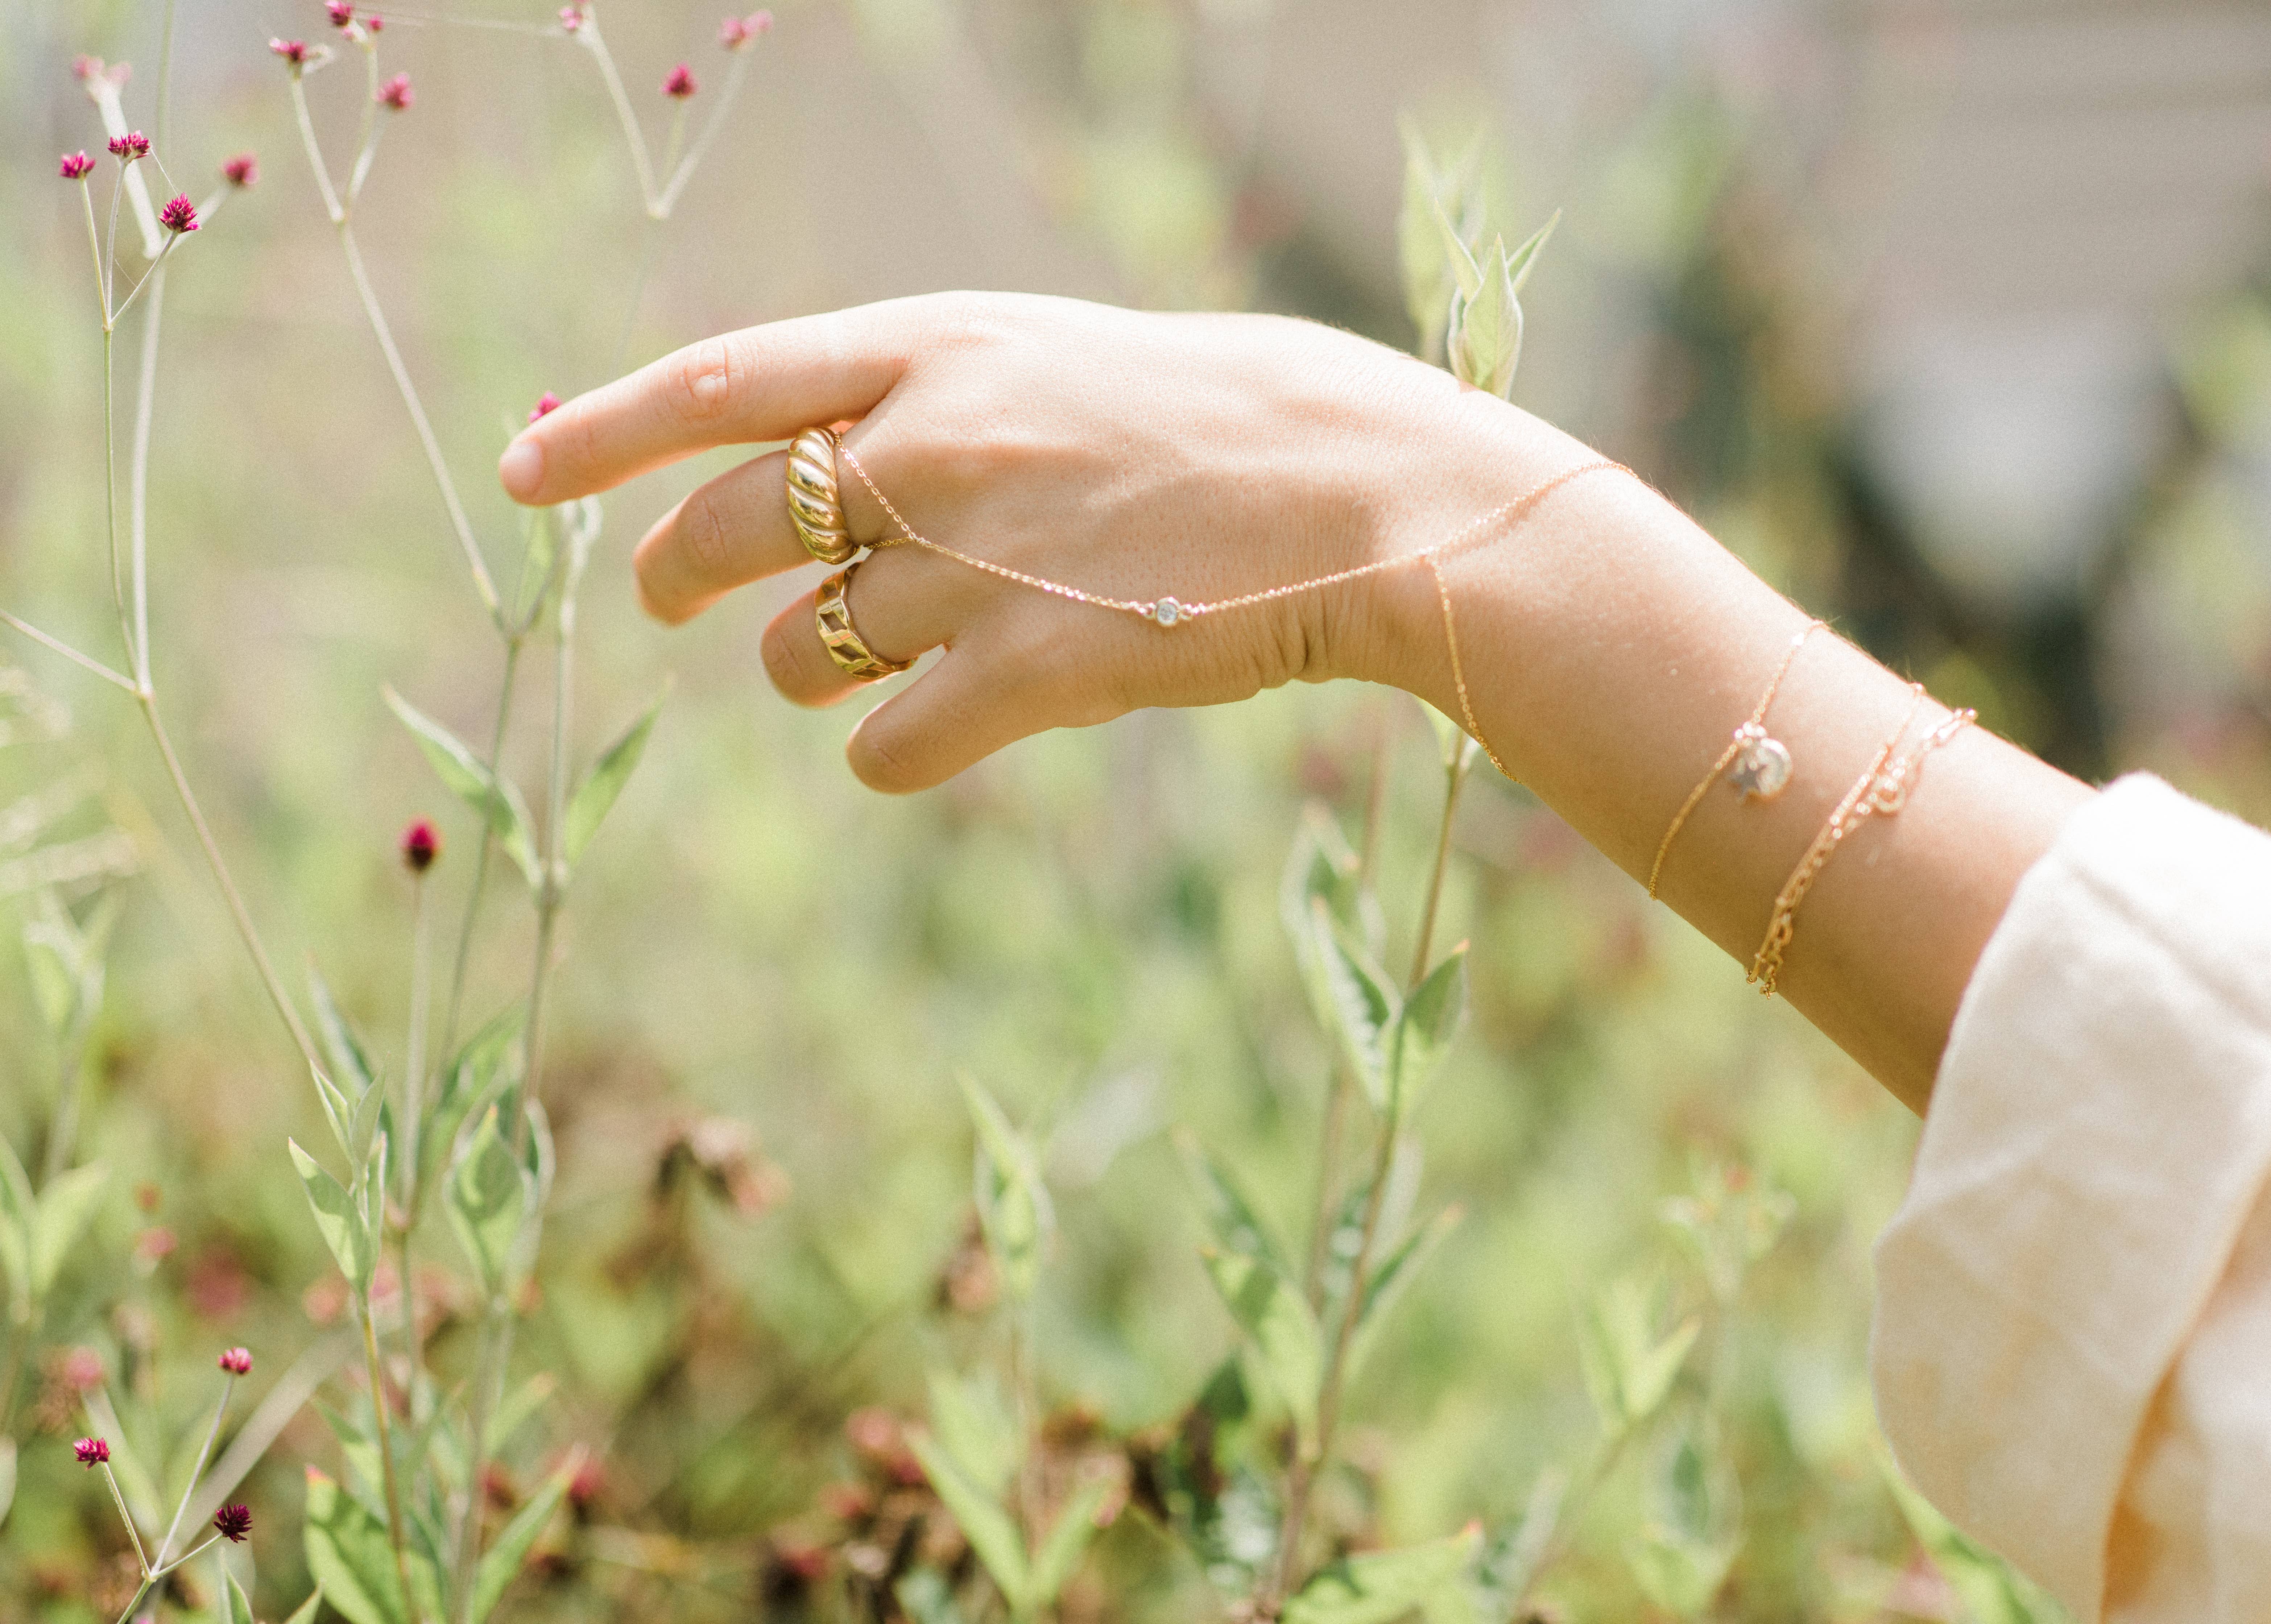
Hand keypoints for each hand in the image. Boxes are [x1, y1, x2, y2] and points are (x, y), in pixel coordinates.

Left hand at [498, 291, 1582, 789]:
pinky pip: (884, 751)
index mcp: (930, 348)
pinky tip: (962, 721)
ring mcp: (969, 563)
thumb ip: (913, 398)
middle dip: (677, 575)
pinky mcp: (1025, 674)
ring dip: (817, 669)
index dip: (599, 434)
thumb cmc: (1202, 420)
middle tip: (682, 597)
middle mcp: (926, 447)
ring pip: (795, 658)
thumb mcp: (1040, 361)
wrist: (1354, 489)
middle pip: (724, 536)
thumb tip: (794, 474)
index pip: (714, 383)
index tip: (521, 475)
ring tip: (912, 647)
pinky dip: (899, 750)